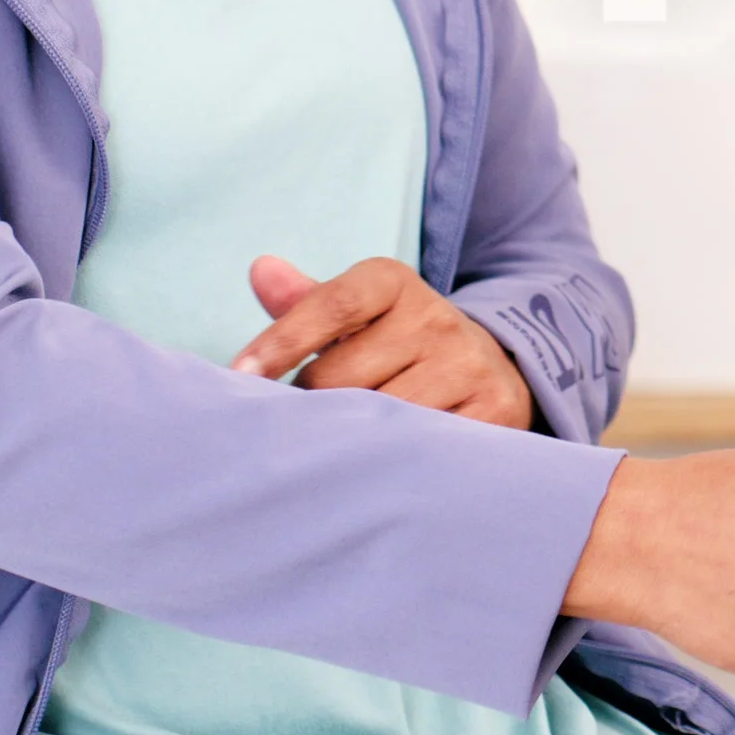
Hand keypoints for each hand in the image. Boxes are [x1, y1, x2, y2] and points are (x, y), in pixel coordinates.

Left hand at [233, 254, 533, 431]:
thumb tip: (261, 269)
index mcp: (394, 283)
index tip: (241, 375)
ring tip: (342, 448)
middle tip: (311, 423)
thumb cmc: (400, 346)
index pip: (333, 305)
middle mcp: (436, 317)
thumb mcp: (358, 316)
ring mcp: (467, 364)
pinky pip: (422, 444)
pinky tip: (384, 465)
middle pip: (342, 375)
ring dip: (351, 438)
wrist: (493, 370)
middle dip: (315, 405)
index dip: (283, 340)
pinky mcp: (491, 409)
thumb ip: (307, 302)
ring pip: (380, 415)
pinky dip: (395, 458)